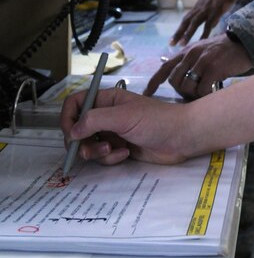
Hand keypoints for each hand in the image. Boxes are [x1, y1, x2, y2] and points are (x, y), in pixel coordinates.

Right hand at [60, 88, 188, 165]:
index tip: (70, 135)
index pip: (75, 103)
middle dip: (81, 142)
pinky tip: (126, 154)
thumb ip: (95, 121)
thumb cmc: (156, 120)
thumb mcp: (124, 116)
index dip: (67, 118)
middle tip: (89, 151)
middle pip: (77, 129)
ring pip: (89, 145)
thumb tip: (71, 132)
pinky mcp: (120, 148)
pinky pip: (103, 157)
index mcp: (105, 99)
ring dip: (97, 152)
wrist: (182, 137)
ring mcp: (112, 132)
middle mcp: (106, 114)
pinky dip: (111, 158)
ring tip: (113, 150)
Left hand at [144, 33, 252, 98]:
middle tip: (193, 94)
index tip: (146, 94)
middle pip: (175, 80)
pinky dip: (206, 96)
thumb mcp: (202, 52)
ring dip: (194, 95)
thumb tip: (176, 79)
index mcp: (186, 51)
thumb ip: (189, 62)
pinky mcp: (213, 68)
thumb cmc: (223, 52)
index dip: (154, 82)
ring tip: (205, 92)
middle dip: (181, 91)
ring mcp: (202, 60)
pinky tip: (213, 92)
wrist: (243, 44)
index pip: (165, 67)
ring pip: (187, 87)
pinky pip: (202, 90)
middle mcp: (191, 54)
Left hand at [169, 0, 241, 45]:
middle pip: (186, 21)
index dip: (179, 30)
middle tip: (171, 44)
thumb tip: (210, 25)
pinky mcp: (216, 9)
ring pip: (194, 23)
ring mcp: (207, 8)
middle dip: (178, 33)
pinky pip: (209, 23)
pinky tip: (202, 41)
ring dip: (188, 34)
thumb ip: (211, 14)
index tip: (173, 40)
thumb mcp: (213, 3)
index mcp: (199, 6)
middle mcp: (200, 7)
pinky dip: (205, 32)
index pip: (186, 19)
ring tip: (182, 45)